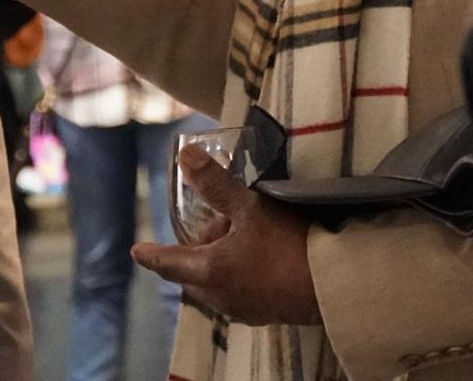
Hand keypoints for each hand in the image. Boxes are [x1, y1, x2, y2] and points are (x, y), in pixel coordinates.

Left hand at [131, 145, 323, 326]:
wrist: (334, 285)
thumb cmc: (289, 246)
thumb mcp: (250, 208)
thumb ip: (216, 184)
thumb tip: (185, 158)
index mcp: (208, 272)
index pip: (168, 263)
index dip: (151, 254)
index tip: (137, 252)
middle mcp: (220, 297)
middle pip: (193, 272)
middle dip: (197, 248)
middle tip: (217, 221)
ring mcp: (243, 309)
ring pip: (216, 283)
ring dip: (219, 260)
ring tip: (243, 232)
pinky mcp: (266, 313)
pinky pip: (238, 291)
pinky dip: (237, 273)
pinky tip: (260, 256)